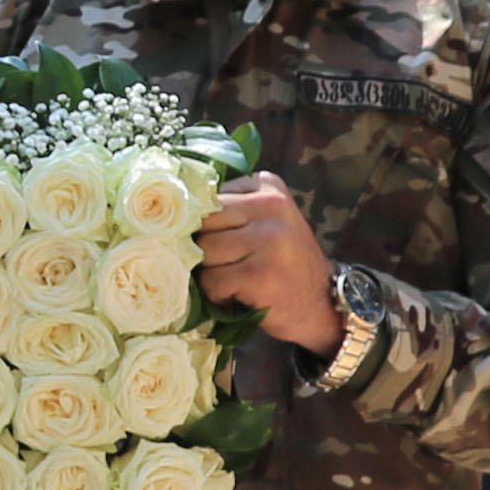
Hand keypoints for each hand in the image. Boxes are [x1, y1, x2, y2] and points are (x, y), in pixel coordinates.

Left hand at [200, 173, 342, 353]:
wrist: (321, 303)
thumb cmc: (281, 261)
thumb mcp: (263, 221)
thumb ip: (228, 209)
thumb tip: (168, 213)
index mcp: (268, 185)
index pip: (208, 197)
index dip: (204, 225)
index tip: (224, 240)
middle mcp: (272, 206)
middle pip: (203, 223)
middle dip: (205, 248)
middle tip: (228, 263)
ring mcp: (270, 239)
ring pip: (204, 252)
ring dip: (211, 273)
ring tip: (236, 278)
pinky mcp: (262, 272)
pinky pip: (213, 281)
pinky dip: (218, 294)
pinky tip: (241, 294)